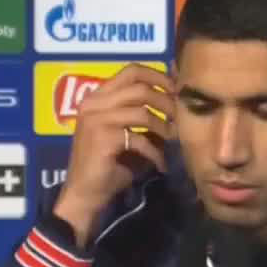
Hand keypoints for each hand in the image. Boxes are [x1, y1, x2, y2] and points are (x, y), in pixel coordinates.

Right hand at [53, 63, 174, 247]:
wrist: (85, 195)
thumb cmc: (109, 166)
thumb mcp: (130, 135)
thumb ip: (147, 116)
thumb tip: (176, 99)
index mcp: (97, 98)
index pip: (131, 71)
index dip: (158, 76)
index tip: (177, 90)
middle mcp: (92, 103)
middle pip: (140, 88)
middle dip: (166, 101)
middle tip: (181, 117)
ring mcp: (95, 120)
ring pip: (142, 111)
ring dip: (164, 127)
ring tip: (174, 140)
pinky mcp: (102, 138)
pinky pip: (140, 138)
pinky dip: (155, 152)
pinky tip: (161, 164)